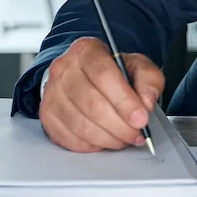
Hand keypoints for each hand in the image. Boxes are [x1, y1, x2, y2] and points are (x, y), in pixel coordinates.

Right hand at [39, 37, 162, 152]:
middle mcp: (64, 69)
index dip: (124, 101)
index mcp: (86, 50)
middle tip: (137, 134)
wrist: (84, 76)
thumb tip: (147, 101)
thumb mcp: (136, 66)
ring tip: (124, 138)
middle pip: (92, 104)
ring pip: (82, 125)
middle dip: (120, 126)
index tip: (141, 118)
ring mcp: (52, 93)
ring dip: (109, 138)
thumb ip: (149, 80)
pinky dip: (93, 145)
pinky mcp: (48, 116)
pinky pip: (71, 139)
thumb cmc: (111, 72)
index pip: (104, 75)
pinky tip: (105, 139)